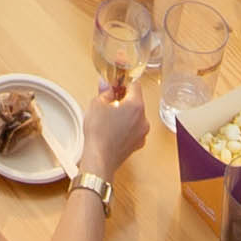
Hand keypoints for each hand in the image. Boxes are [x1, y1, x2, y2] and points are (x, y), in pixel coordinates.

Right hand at [81, 69, 145, 185]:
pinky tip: (112, 129)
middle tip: (108, 100)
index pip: (135, 85)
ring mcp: (142, 133)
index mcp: (136, 105)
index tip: (116, 83)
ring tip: (108, 117)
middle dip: (123, 98)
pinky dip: (126, 126)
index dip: (124, 82)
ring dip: (124, 113)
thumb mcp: (97, 104)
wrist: (99, 159)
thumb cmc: (98, 133)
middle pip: (136, 101)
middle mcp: (143, 119)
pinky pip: (134, 129)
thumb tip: (106, 84)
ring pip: (135, 116)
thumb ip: (104, 91)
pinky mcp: (137, 144)